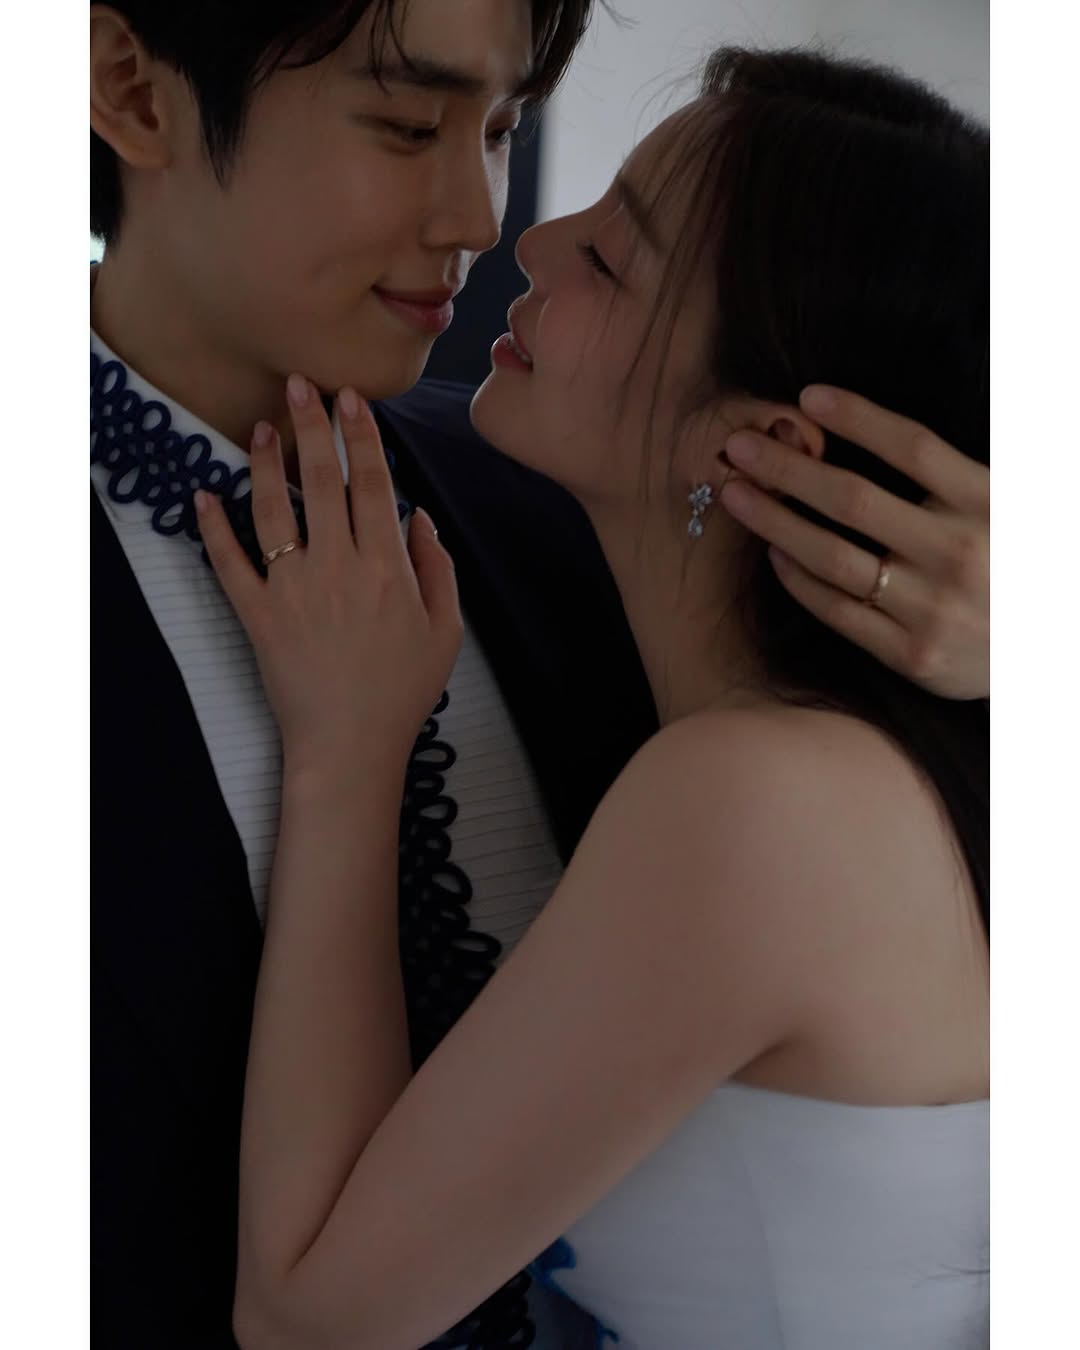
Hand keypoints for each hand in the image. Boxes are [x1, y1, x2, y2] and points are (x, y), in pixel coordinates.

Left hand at [197, 374, 462, 776]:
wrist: (350, 745)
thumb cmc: (404, 690)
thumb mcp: (446, 630)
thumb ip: (436, 568)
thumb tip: (419, 516)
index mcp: (387, 567)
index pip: (373, 485)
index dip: (362, 437)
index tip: (352, 400)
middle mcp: (338, 566)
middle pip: (325, 482)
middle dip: (312, 427)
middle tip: (300, 385)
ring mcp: (293, 589)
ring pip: (275, 510)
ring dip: (268, 463)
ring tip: (261, 427)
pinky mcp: (258, 615)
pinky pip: (230, 564)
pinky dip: (214, 529)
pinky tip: (204, 496)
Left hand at [719, 386, 988, 700]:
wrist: (1053, 654)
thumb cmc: (1018, 567)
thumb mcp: (1010, 507)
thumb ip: (955, 474)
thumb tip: (877, 428)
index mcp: (991, 506)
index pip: (913, 447)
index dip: (857, 418)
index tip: (808, 397)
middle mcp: (959, 554)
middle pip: (854, 500)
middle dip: (787, 468)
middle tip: (738, 446)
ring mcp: (932, 609)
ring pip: (832, 557)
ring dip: (775, 521)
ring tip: (735, 492)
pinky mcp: (911, 655)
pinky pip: (837, 610)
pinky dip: (798, 579)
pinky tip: (772, 552)